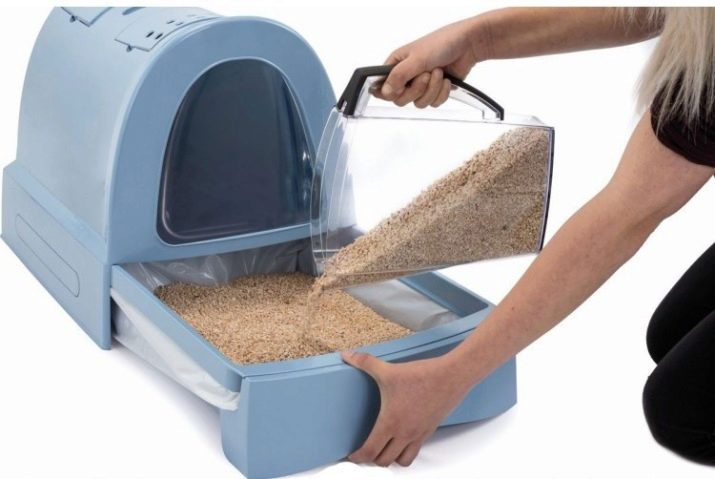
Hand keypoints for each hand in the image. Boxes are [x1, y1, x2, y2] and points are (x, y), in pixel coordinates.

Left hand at [341, 350, 470, 466]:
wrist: (451, 376)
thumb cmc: (422, 376)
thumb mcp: (388, 370)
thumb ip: (365, 362)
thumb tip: (347, 355)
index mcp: (391, 422)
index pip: (370, 451)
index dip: (358, 457)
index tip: (351, 455)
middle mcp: (405, 433)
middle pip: (384, 461)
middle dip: (372, 459)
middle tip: (364, 450)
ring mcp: (418, 434)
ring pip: (402, 460)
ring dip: (391, 458)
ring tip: (383, 448)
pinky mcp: (429, 430)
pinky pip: (416, 450)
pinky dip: (406, 451)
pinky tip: (401, 438)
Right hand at [374, 18, 482, 107]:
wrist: (467, 45)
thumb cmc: (441, 43)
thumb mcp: (417, 58)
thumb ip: (398, 75)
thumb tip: (384, 91)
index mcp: (396, 65)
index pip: (382, 87)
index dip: (389, 92)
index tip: (400, 88)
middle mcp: (406, 77)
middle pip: (401, 100)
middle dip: (417, 90)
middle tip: (426, 75)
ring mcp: (420, 85)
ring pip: (419, 103)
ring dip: (432, 90)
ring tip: (439, 73)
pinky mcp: (434, 92)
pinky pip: (433, 104)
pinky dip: (442, 93)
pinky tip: (446, 80)